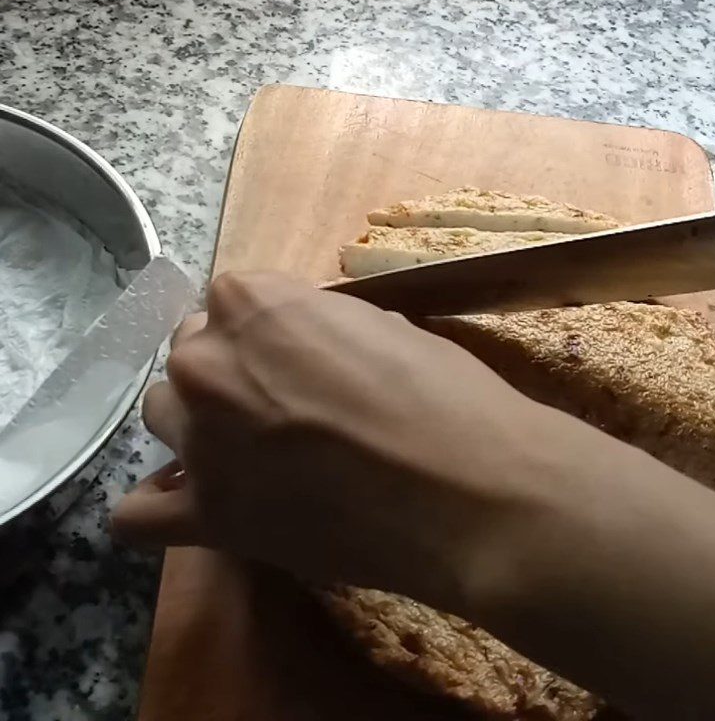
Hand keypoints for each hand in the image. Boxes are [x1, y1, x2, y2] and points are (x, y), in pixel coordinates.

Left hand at [111, 270, 559, 609]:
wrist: (474, 490)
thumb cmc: (445, 395)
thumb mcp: (385, 326)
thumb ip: (322, 327)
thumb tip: (309, 346)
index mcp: (252, 303)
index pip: (226, 301)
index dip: (265, 330)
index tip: (297, 355)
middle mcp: (209, 363)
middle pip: (190, 356)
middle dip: (230, 372)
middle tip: (281, 404)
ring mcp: (201, 443)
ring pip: (163, 417)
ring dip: (199, 426)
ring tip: (251, 451)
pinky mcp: (210, 518)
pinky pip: (136, 515)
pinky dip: (157, 507)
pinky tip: (194, 503)